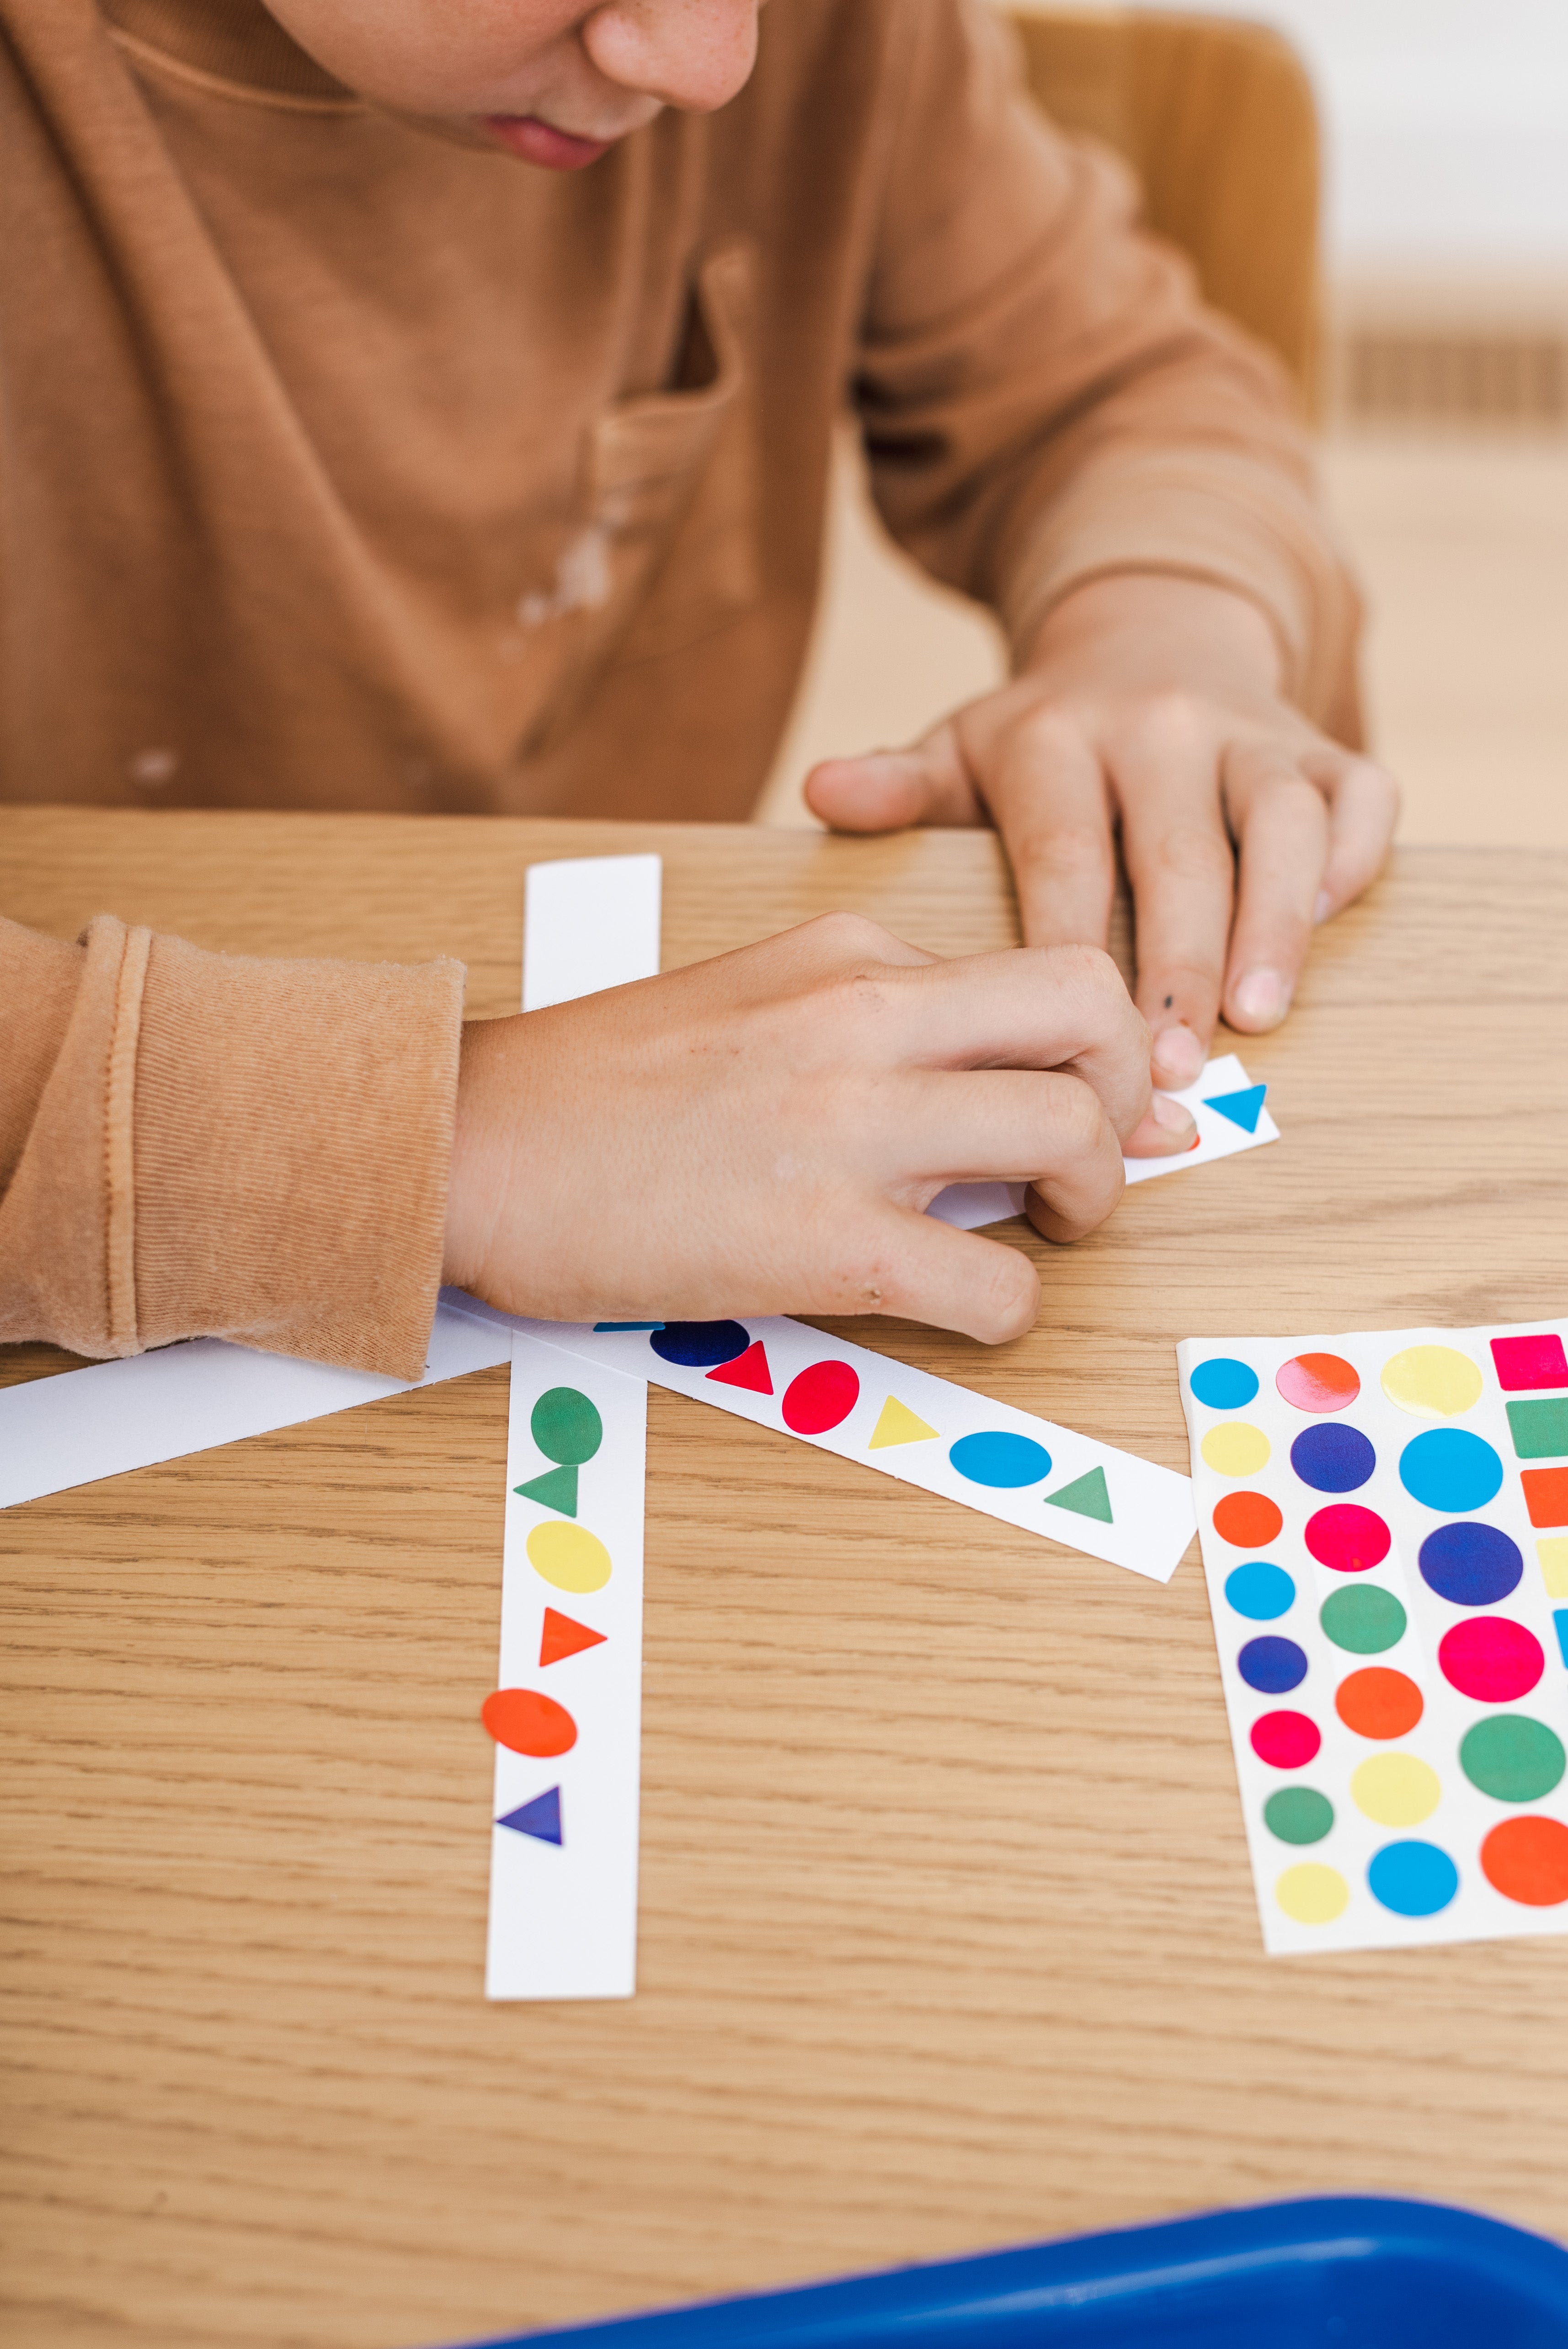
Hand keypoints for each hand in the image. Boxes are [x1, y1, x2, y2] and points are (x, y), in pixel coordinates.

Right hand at [442, 914, 1194, 1343]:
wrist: (466, 1145)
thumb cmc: (593, 1088)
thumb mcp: (744, 998)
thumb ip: (862, 1016)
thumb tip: (977, 1067)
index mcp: (845, 953)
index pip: (1038, 971)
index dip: (1101, 1044)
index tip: (1112, 1095)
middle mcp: (863, 1018)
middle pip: (1092, 1017)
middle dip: (1130, 1094)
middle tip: (1097, 1161)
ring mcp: (847, 1127)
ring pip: (1069, 1135)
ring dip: (1091, 1198)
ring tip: (1046, 1232)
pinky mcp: (822, 1243)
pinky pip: (993, 1281)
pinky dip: (1009, 1308)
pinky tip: (967, 1307)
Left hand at [804, 575, 1398, 1088]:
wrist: (1147, 637)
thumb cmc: (1043, 739)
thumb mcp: (958, 751)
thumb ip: (898, 786)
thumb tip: (822, 791)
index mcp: (1055, 739)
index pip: (1065, 857)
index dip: (1072, 953)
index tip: (1073, 1047)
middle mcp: (1156, 725)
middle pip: (1175, 857)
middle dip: (1177, 966)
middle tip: (1170, 1069)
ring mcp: (1247, 731)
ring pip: (1277, 826)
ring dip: (1273, 926)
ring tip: (1256, 1017)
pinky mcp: (1319, 742)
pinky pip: (1358, 797)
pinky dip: (1352, 859)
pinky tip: (1326, 926)